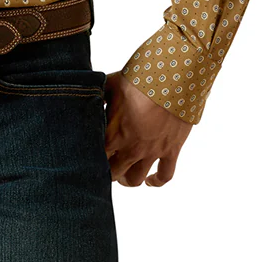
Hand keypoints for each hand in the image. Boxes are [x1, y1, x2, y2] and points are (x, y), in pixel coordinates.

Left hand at [102, 70, 192, 186]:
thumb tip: (87, 96)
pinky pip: (165, 175)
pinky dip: (157, 181)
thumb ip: (98, 96)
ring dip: (128, 179)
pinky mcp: (171, 150)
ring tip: (125, 173)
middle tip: (107, 164)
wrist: (173, 80)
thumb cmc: (139, 79)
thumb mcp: (110, 84)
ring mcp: (152, 151)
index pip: (95, 158)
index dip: (91, 158)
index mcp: (113, 133)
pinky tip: (150, 180)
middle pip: (113, 173)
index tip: (91, 155)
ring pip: (135, 179)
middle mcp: (131, 148)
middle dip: (108, 171)